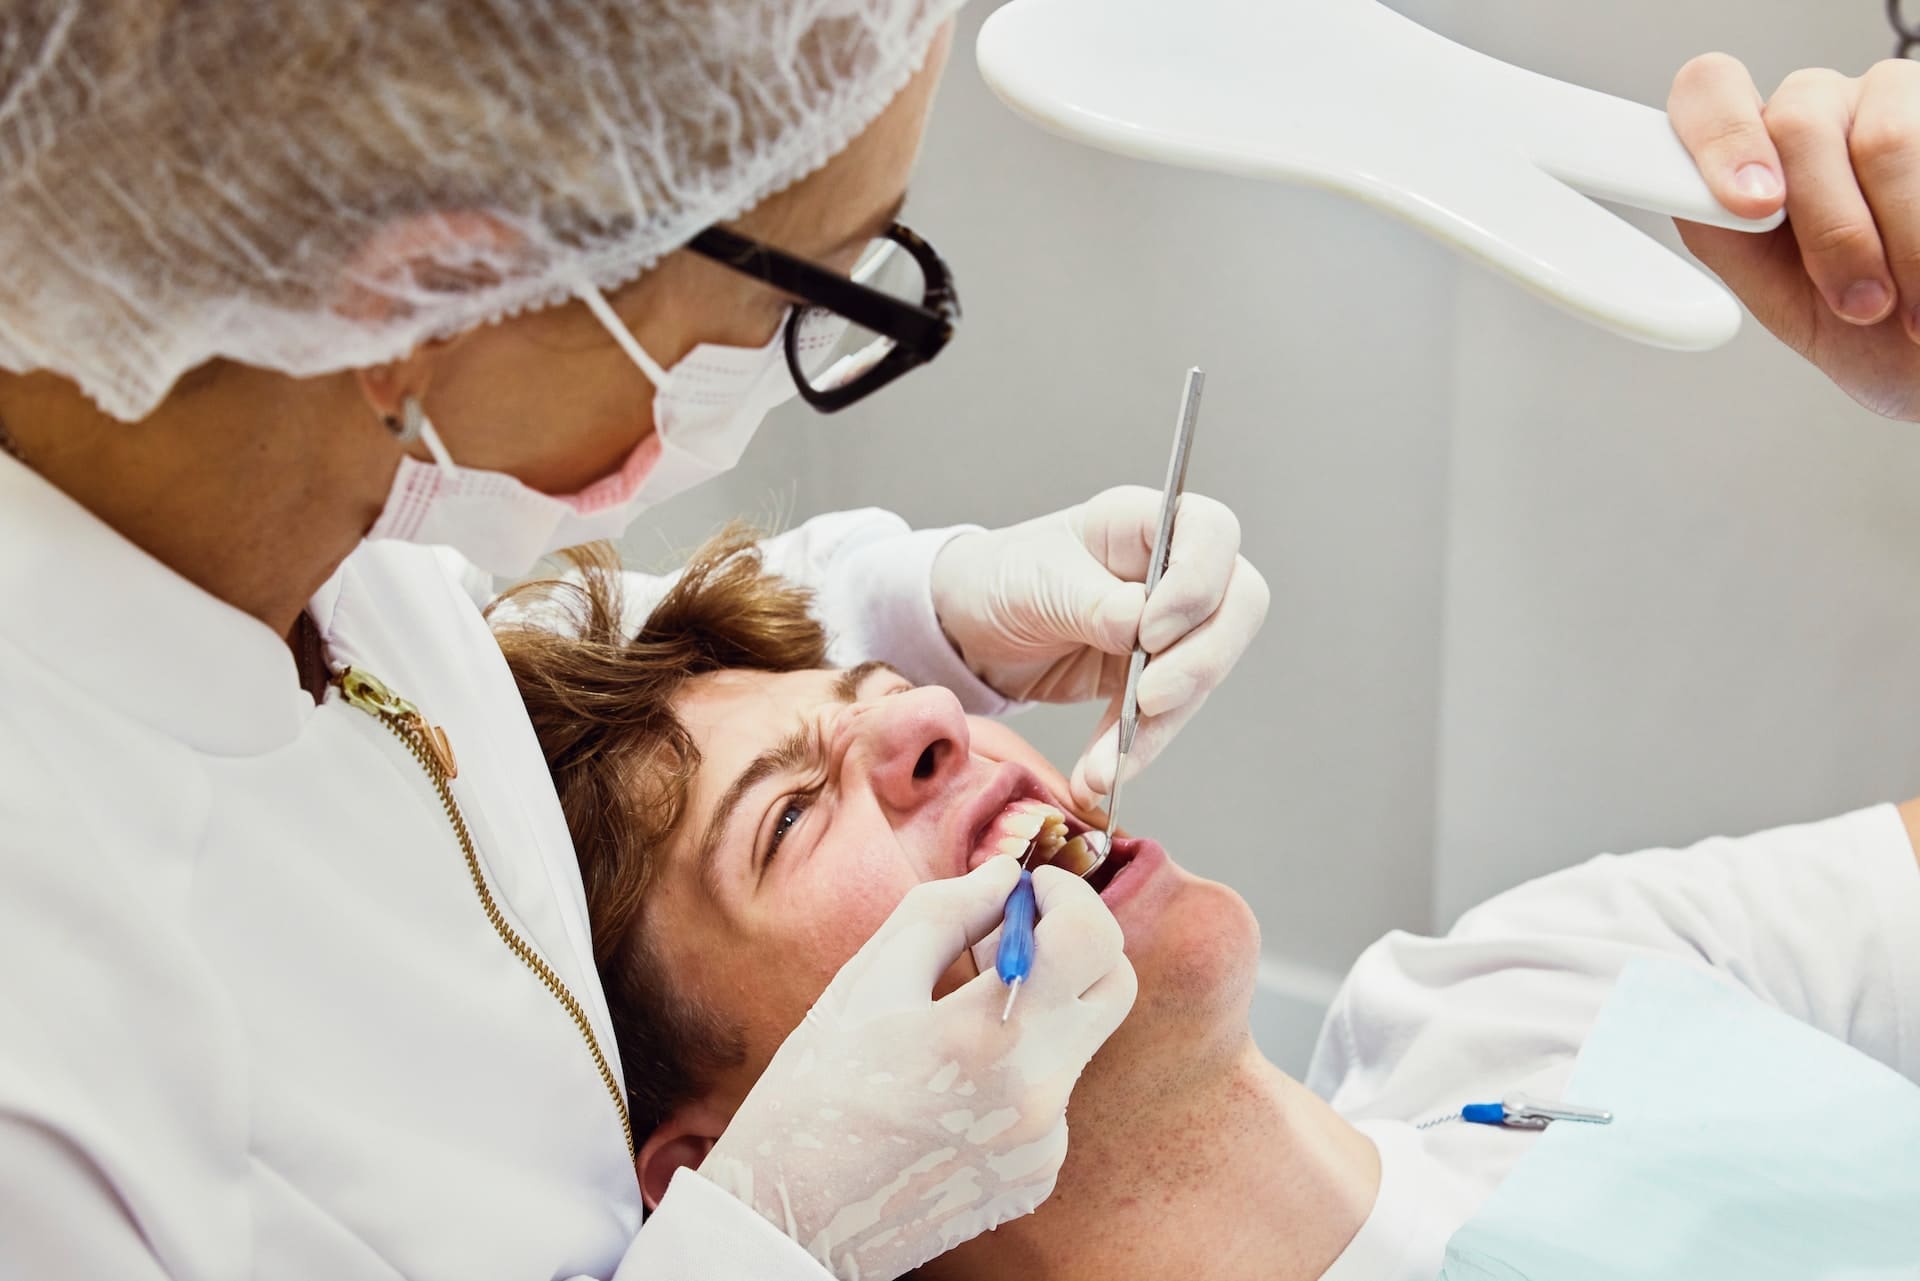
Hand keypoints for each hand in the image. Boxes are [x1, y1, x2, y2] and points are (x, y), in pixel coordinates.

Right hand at [699, 857, 1134, 1280]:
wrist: (789, 1223)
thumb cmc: (812, 1094)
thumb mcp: (866, 983)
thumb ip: (946, 912)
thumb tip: (1007, 875)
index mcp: (989, 1037)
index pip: (1092, 938)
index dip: (1067, 894)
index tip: (1028, 889)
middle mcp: (1036, 1097)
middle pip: (1115, 986)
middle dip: (1075, 943)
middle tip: (1009, 935)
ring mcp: (1044, 1145)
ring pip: (1079, 1040)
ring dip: (1040, 1008)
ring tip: (955, 1018)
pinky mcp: (1038, 1175)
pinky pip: (1052, 1094)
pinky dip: (1019, 1068)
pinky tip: (951, 1084)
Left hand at [930, 486, 1269, 808]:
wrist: (970, 628)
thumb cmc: (1002, 578)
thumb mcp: (1035, 581)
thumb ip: (1090, 601)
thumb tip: (1139, 624)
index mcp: (1143, 522)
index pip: (1212, 534)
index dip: (1199, 582)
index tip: (1152, 630)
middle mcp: (1171, 570)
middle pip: (1236, 608)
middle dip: (1200, 662)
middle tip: (1151, 698)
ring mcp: (1170, 627)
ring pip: (1205, 673)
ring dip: (1160, 725)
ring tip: (1104, 766)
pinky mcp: (1154, 677)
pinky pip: (1165, 716)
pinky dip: (1136, 747)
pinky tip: (1102, 774)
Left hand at [1669, 54, 1919, 420]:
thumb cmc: (1850, 316)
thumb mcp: (1773, 292)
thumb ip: (1723, 237)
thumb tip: (1690, 195)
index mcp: (1750, 145)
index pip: (1708, 89)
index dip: (1722, 138)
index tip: (1754, 207)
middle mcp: (1814, 104)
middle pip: (1800, 126)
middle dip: (1831, 229)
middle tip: (1859, 303)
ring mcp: (1888, 95)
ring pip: (1882, 140)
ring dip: (1900, 240)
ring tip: (1909, 305)